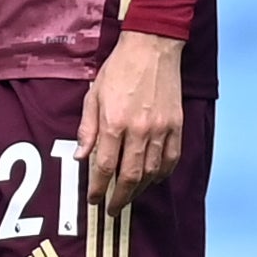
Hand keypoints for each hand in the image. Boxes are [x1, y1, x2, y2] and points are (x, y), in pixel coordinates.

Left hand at [77, 33, 184, 214]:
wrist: (152, 47)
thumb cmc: (119, 69)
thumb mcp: (93, 95)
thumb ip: (87, 129)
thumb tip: (80, 157)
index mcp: (114, 123)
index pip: (104, 167)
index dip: (98, 188)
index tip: (94, 200)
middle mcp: (139, 130)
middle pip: (130, 176)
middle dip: (119, 197)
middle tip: (112, 208)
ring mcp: (161, 129)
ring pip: (152, 172)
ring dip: (140, 189)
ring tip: (130, 195)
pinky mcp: (176, 125)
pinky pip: (172, 159)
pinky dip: (162, 174)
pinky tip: (153, 178)